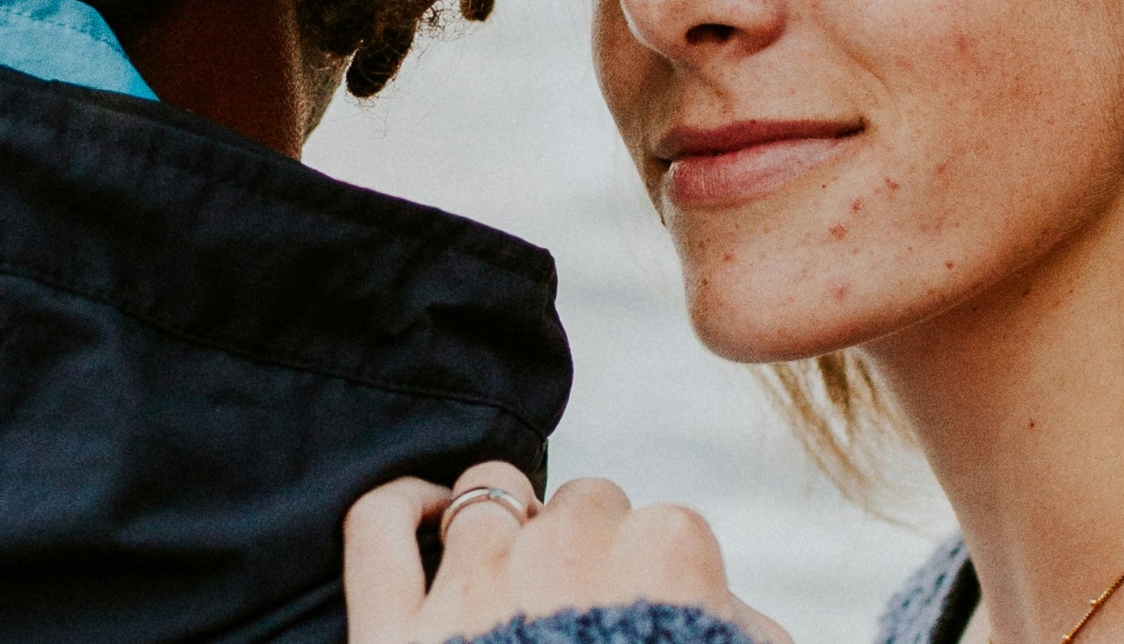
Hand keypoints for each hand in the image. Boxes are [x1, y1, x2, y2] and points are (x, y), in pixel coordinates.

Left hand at [343, 460, 791, 643]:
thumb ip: (746, 630)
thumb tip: (727, 603)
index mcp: (665, 553)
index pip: (662, 529)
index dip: (654, 579)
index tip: (652, 622)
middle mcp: (568, 547)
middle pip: (580, 505)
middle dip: (586, 549)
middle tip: (589, 617)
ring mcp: (474, 582)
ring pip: (487, 493)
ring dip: (505, 521)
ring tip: (514, 571)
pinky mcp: (393, 630)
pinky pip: (377, 526)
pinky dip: (398, 505)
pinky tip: (423, 512)